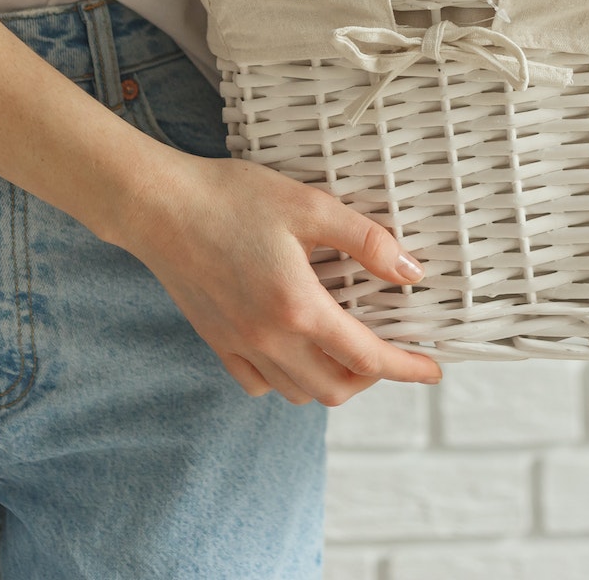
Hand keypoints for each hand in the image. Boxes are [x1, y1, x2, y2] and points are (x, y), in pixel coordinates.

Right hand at [117, 153, 442, 405]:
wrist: (156, 204)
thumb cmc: (230, 197)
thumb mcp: (309, 205)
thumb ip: (365, 240)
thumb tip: (410, 272)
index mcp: (298, 307)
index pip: (367, 358)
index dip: (407, 368)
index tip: (432, 371)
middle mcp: (269, 338)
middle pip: (335, 389)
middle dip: (370, 378)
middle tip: (386, 351)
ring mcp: (238, 344)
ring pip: (297, 391)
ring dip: (331, 380)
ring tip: (344, 349)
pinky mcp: (215, 340)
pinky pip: (258, 382)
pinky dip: (286, 379)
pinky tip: (294, 350)